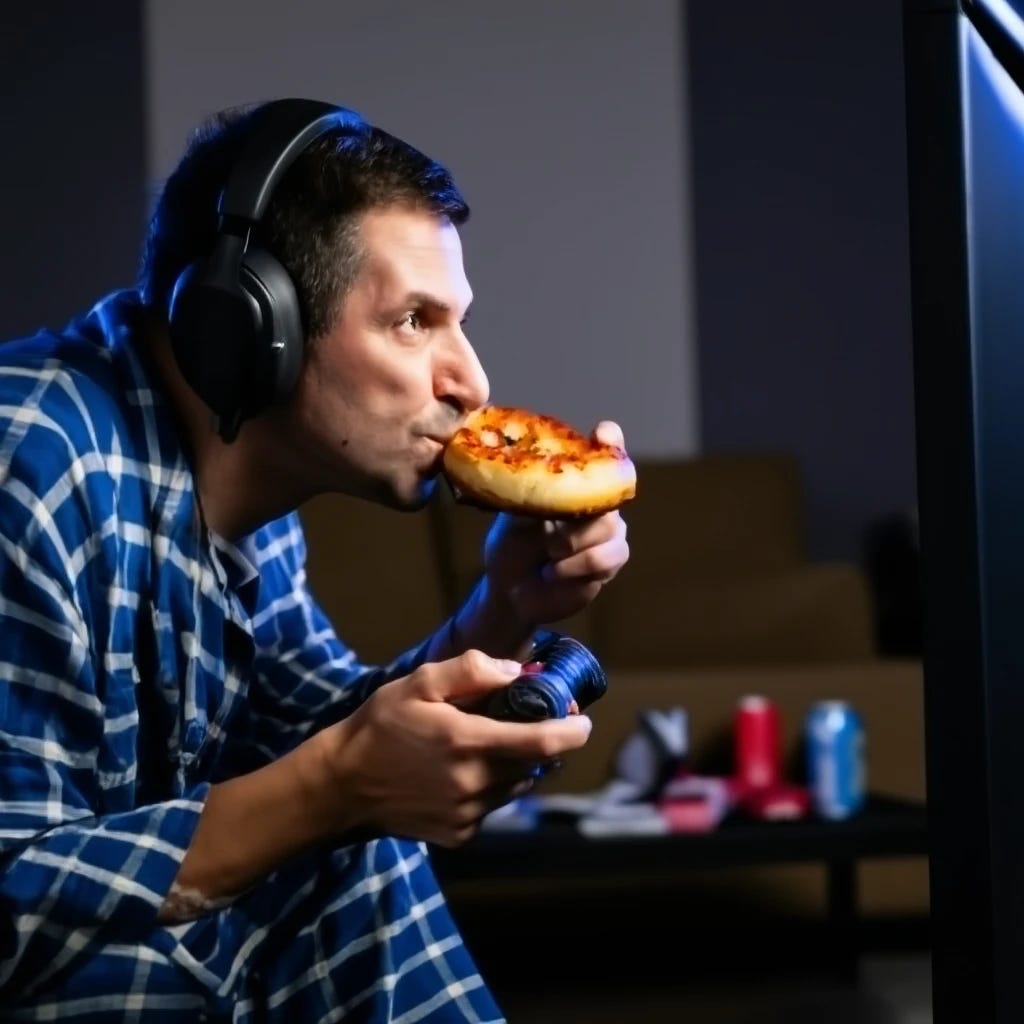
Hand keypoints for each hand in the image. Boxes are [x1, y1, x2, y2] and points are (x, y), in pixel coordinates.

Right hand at [310, 650, 591, 846]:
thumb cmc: (380, 726)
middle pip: (534, 766)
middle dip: (544, 743)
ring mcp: (467, 814)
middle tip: (536, 720)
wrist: (341, 786)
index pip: (543, 742)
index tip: (582, 720)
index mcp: (468, 743)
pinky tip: (464, 772)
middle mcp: (474, 784)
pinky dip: (491, 788)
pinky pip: (492, 808)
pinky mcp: (458, 835)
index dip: (572, 731)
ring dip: (516, 765)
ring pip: (515, 787)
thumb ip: (472, 671)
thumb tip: (518, 673)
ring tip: (492, 743)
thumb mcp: (420, 682)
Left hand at [482, 420, 630, 628]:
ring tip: (547, 559)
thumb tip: (526, 472)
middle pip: (608, 496)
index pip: (602, 454)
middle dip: (575, 520)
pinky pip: (606, 558)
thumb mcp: (513, 516)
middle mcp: (597, 502)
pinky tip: (553, 573)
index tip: (604, 434)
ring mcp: (608, 532)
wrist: (511, 590)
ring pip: (609, 529)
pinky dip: (575, 567)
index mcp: (574, 483)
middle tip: (548, 540)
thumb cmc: (511, 546)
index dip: (610, 442)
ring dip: (570, 547)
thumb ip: (530, 494)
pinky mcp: (611, 561)